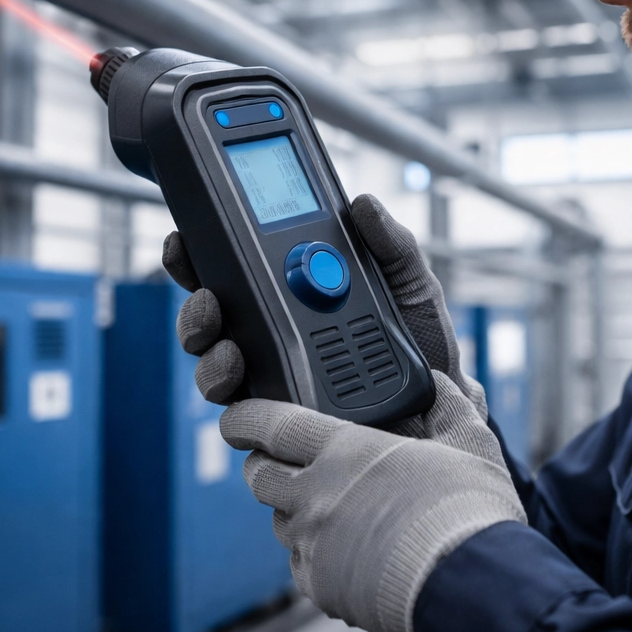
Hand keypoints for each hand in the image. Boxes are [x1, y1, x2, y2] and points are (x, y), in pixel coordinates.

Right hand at [163, 193, 489, 418]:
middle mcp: (271, 339)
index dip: (198, 254)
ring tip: (230, 352)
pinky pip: (241, 421)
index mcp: (292, 296)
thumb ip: (391, 244)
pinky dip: (237, 406)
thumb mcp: (411, 284)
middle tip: (208, 301)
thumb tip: (362, 203)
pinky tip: (251, 394)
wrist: (446, 414)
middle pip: (208, 321)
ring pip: (214, 371)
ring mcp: (272, 385)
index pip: (229, 272)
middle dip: (194, 309)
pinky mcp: (281, 427)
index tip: (185, 239)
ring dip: (209, 358)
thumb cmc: (424, 345)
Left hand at [221, 378, 525, 631]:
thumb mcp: (471, 444)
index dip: (245, 418)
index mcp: (346, 451)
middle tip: (277, 462)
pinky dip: (312, 556)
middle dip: (261, 465)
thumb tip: (441, 382)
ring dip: (291, 511)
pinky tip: (344, 554)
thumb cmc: (471, 512)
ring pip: (280, 521)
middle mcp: (317, 494)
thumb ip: (449, 407)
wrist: (470, 587)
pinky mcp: (321, 586)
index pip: (272, 425)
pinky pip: (299, 565)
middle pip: (261, 475)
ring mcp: (314, 543)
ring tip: (327, 510)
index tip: (234, 418)